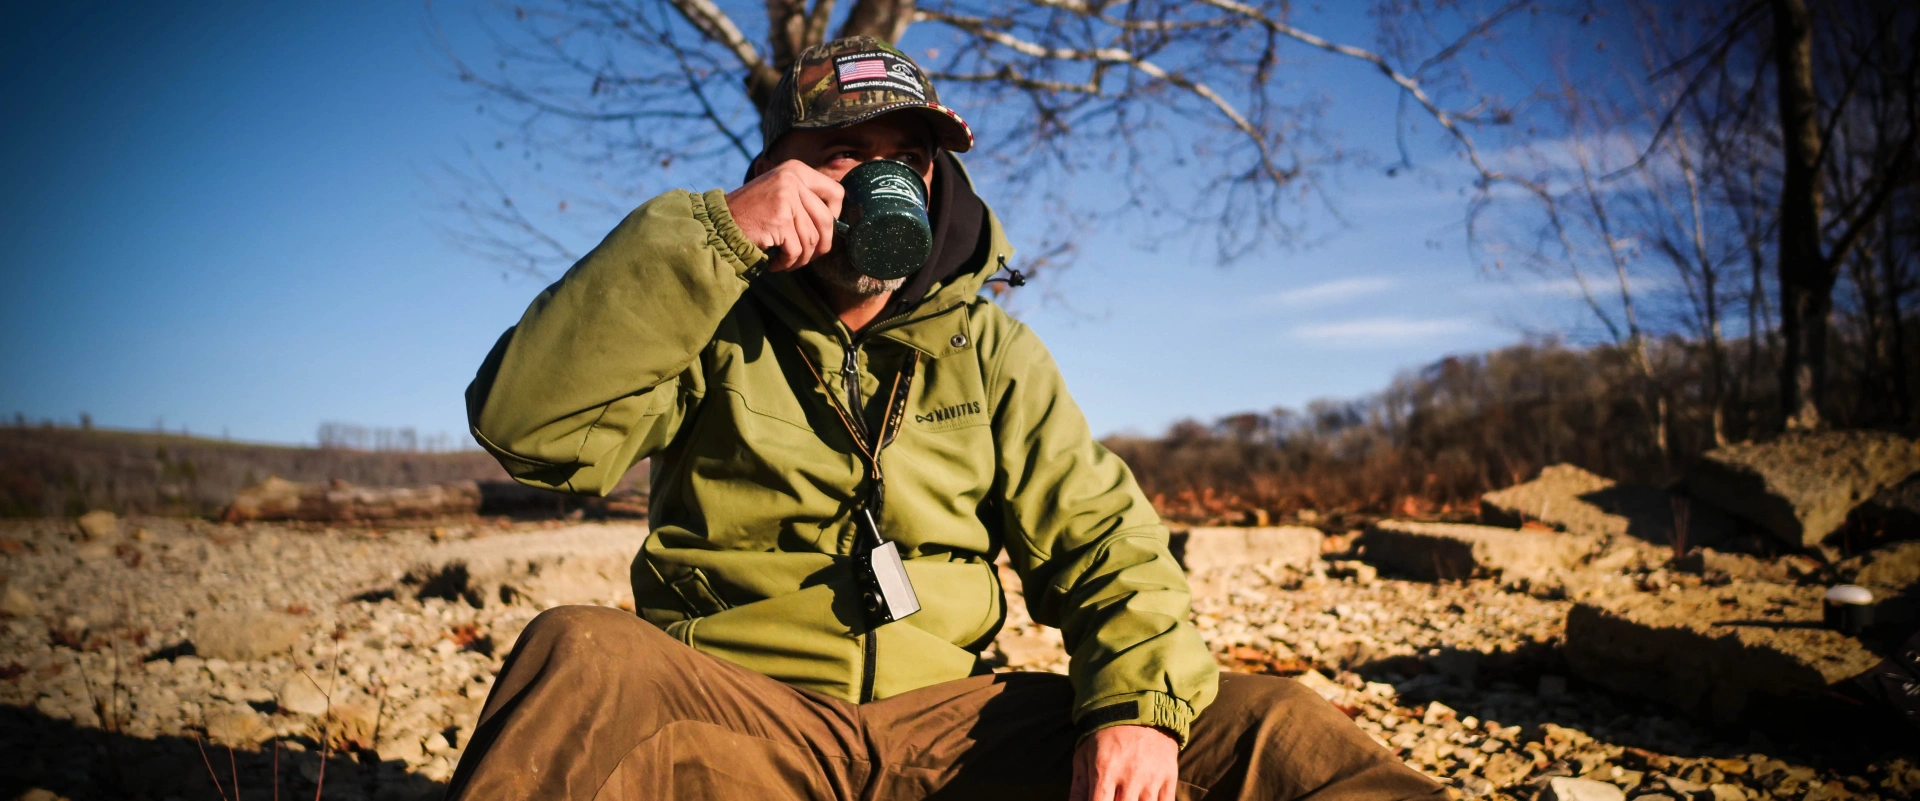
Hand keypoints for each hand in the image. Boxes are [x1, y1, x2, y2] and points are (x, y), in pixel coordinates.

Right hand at [724, 159, 844, 271]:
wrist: (719, 224)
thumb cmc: (752, 215)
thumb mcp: (781, 194)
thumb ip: (806, 199)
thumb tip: (838, 220)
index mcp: (796, 169)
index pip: (836, 192)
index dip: (835, 216)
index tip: (822, 230)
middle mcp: (792, 179)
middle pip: (827, 220)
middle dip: (821, 245)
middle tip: (807, 256)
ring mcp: (786, 198)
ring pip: (812, 239)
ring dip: (801, 258)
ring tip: (787, 261)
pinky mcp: (779, 219)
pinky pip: (797, 250)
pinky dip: (788, 263)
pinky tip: (775, 263)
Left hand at [1071, 725, 1178, 800]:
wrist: (1138, 709)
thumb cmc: (1105, 736)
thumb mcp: (1084, 756)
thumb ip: (1078, 788)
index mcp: (1105, 769)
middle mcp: (1131, 775)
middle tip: (1113, 797)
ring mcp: (1153, 777)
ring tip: (1128, 797)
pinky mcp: (1170, 777)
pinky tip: (1144, 798)